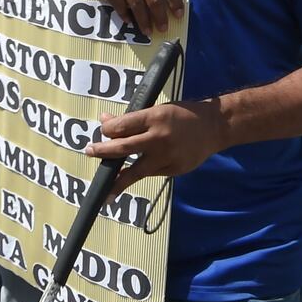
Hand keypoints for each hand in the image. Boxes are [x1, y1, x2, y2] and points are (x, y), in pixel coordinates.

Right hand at [77, 0, 182, 32]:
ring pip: (137, 4)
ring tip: (147, 31)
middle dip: (160, 16)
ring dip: (143, 21)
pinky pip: (119, 5)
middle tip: (163, 29)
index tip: (178, 15)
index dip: (175, 1)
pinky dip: (125, 15)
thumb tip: (168, 5)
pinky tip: (129, 21)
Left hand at [84, 100, 223, 195]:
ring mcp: (166, 156)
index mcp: (154, 118)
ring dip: (117, 180)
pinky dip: (139, 173)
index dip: (107, 130)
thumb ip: (132, 119)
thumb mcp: (156, 110)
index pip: (121, 126)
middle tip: (89, 151)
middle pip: (122, 148)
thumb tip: (105, 121)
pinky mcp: (173, 169)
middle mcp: (159, 138)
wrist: (213, 127)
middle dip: (102, 151)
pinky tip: (128, 177)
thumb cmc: (181, 115)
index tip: (102, 132)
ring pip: (135, 171)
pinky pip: (150, 173)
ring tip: (104, 191)